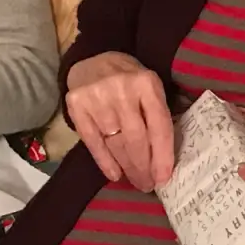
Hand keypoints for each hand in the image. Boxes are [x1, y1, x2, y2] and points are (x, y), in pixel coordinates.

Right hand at [66, 52, 174, 189]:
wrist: (94, 58)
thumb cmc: (130, 79)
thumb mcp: (151, 86)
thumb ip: (158, 112)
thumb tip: (168, 153)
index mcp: (148, 84)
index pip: (159, 125)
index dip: (163, 154)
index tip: (164, 177)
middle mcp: (123, 91)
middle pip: (136, 138)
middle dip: (144, 166)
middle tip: (149, 185)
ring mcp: (98, 98)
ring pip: (115, 142)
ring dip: (127, 167)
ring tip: (137, 181)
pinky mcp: (77, 106)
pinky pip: (92, 141)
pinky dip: (104, 161)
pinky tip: (115, 175)